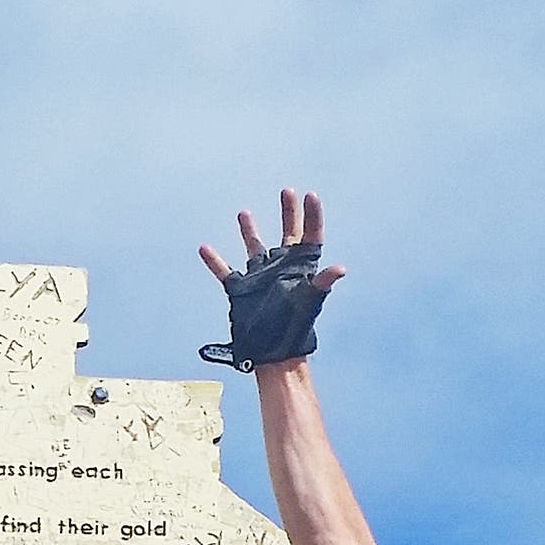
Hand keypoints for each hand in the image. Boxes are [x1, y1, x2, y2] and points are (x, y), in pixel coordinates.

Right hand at [197, 188, 344, 370]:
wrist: (273, 353)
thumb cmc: (296, 329)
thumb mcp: (310, 302)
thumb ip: (323, 283)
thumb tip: (340, 269)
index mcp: (301, 268)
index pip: (309, 235)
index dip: (311, 215)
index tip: (309, 195)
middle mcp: (282, 268)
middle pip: (287, 233)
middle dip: (288, 212)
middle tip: (288, 191)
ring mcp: (261, 278)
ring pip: (255, 247)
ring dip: (250, 231)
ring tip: (244, 213)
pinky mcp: (242, 290)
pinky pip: (225, 271)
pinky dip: (214, 261)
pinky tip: (205, 249)